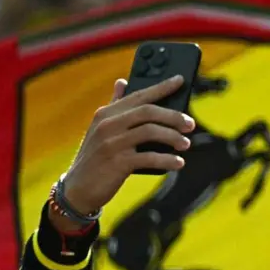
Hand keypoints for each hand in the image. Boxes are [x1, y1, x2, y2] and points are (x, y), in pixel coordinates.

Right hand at [59, 76, 194, 214]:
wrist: (78, 189)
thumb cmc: (96, 158)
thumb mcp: (100, 129)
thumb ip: (114, 106)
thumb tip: (122, 81)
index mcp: (106, 113)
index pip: (138, 95)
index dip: (161, 87)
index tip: (180, 80)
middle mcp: (107, 124)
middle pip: (148, 111)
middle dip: (173, 116)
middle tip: (191, 124)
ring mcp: (112, 143)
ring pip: (150, 131)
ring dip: (173, 137)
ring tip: (186, 144)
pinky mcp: (117, 163)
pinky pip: (149, 157)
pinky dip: (167, 160)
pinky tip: (178, 163)